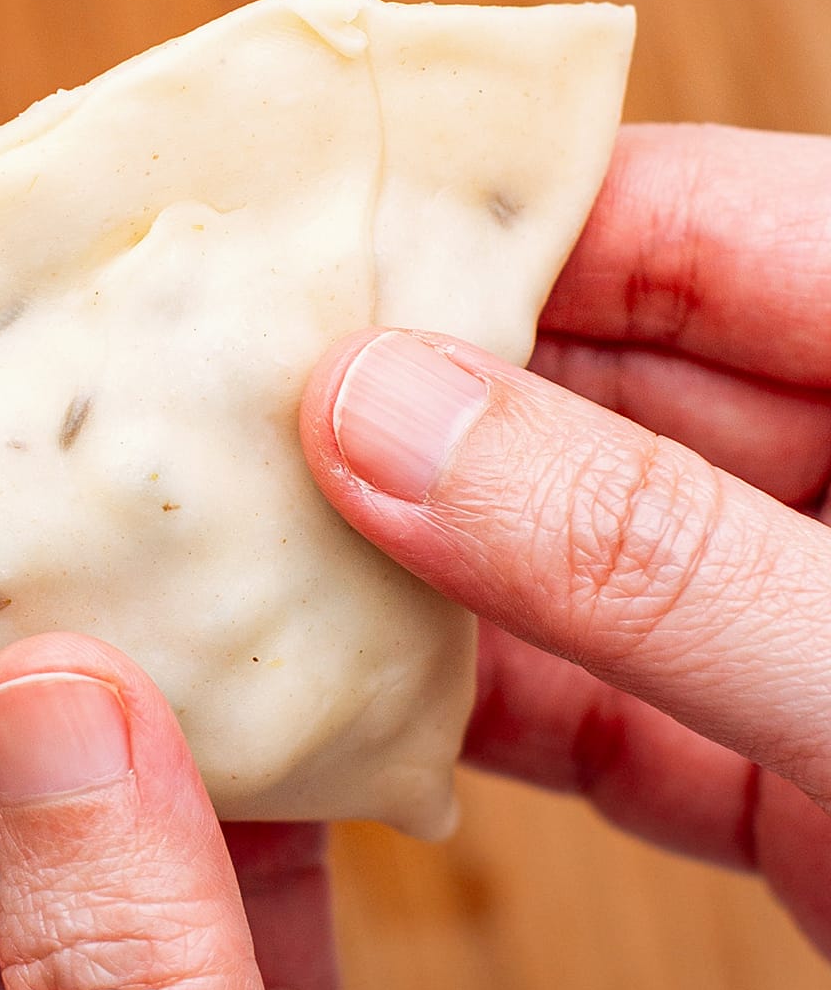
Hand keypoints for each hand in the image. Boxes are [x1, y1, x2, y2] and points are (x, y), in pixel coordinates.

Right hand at [301, 122, 830, 949]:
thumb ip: (652, 549)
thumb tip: (391, 420)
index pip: (688, 217)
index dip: (488, 221)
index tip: (296, 253)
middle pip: (605, 388)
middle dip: (414, 405)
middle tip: (217, 419)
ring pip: (587, 558)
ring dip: (425, 570)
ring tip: (243, 555)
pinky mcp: (808, 772)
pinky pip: (618, 710)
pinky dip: (492, 716)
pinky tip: (364, 709)